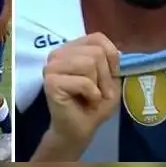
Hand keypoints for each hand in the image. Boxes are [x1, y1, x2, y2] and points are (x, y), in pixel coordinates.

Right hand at [43, 33, 120, 148]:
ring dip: (98, 85)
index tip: (108, 77)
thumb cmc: (94, 103)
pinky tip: (86, 101)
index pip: (97, 38)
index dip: (110, 57)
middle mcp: (58, 53)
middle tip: (98, 92)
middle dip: (104, 76)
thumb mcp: (111, 78)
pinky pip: (83, 81)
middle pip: (96, 52)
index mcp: (72, 48)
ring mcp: (52, 67)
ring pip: (89, 63)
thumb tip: (116, 51)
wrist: (80, 128)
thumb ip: (111, 59)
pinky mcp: (50, 82)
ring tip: (92, 96)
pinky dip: (92, 94)